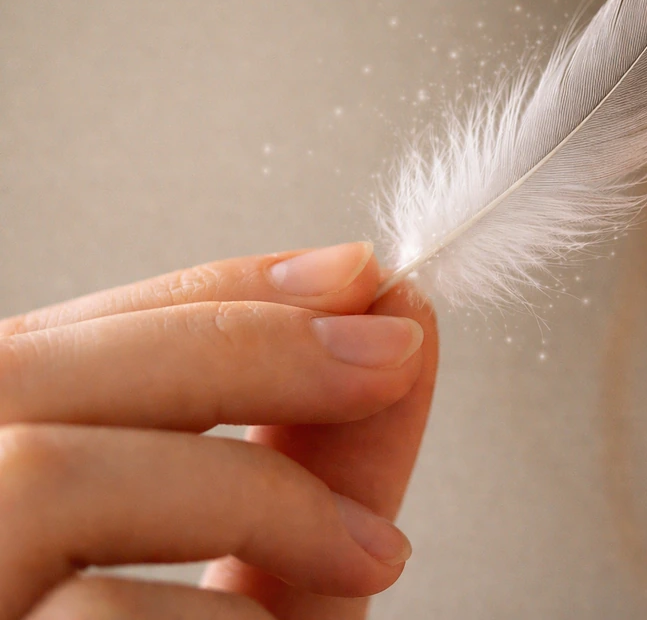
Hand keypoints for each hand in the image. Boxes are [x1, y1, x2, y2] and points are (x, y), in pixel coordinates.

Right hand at [0, 242, 438, 619]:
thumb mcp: (260, 573)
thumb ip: (309, 469)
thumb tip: (396, 336)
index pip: (63, 338)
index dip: (212, 290)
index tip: (356, 275)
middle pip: (31, 372)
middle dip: (239, 343)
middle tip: (393, 351)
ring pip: (50, 476)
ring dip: (250, 491)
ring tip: (376, 550)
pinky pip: (86, 616)